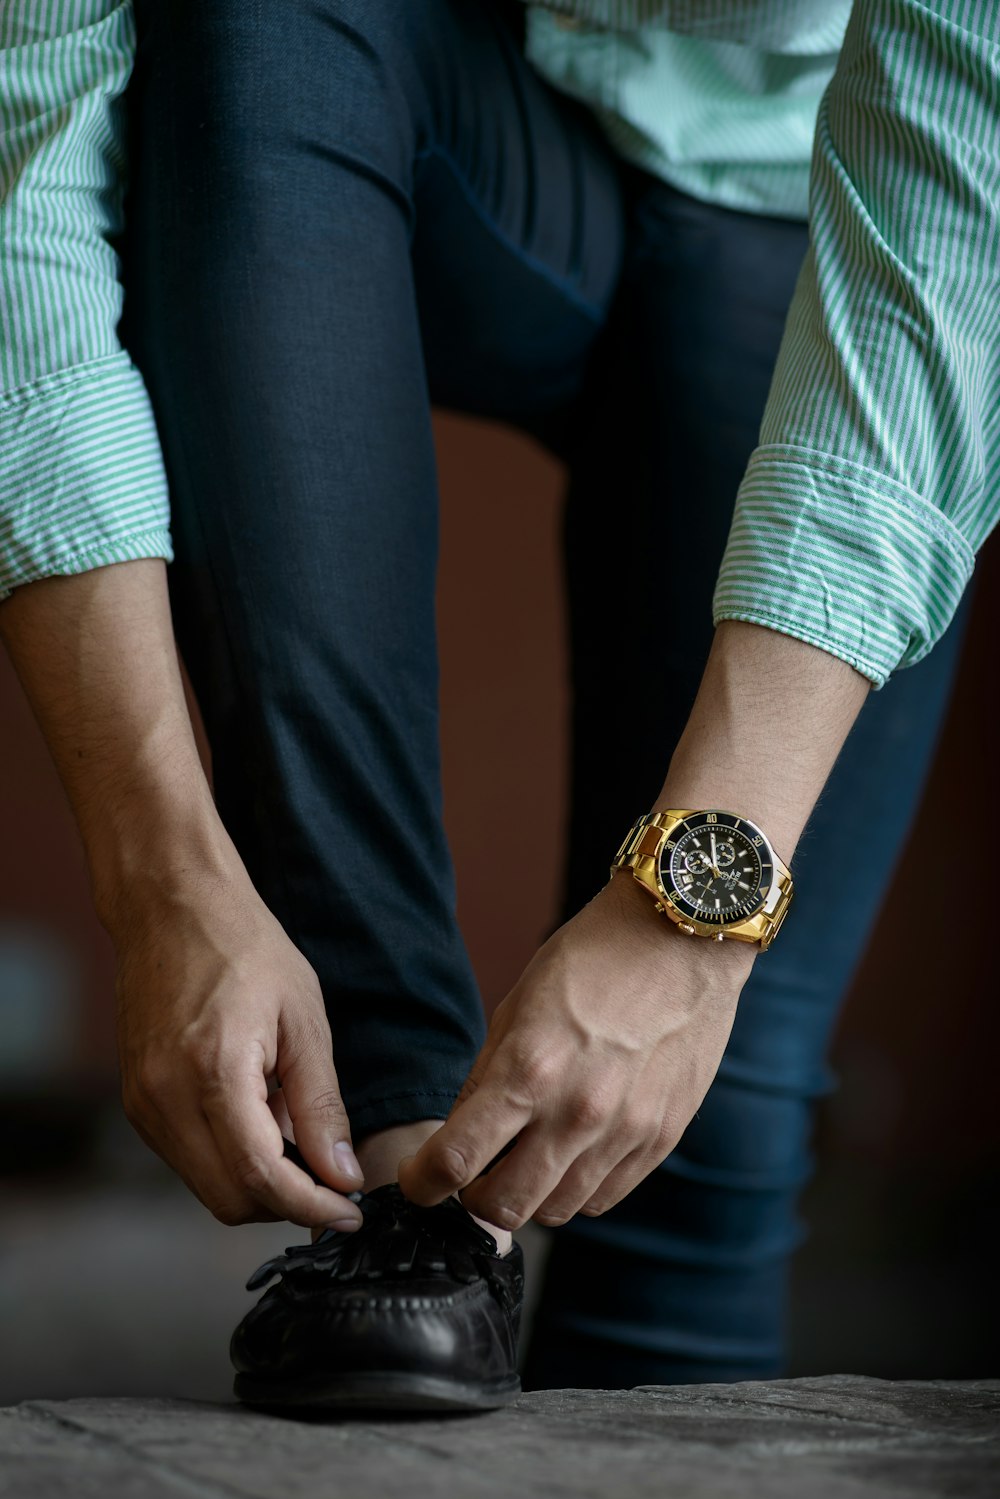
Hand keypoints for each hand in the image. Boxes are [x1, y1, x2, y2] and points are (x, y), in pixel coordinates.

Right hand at [113, 869, 363, 1228]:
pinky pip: (188, 1159)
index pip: (261, 1177)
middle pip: (229, 1199)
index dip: (311, 1207)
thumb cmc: (244, 947)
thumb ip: (321, 1105)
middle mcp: (164, 1098)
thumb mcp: (304, 1020)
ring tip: (300, 1137)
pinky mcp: (137, 1101)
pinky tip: (264, 1120)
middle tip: (334, 1184)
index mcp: (212, 1072)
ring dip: (259, 1183)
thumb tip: (342, 1175)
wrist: (172, 907)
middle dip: (287, 1204)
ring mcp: (143, 1103)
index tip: (349, 1212)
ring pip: (206, 1186)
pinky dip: (232, 1158)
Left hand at [399, 873, 754, 1228]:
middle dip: (473, 1202)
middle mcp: (576, 1113)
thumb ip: (487, 1075)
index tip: (417, 1181)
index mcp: (529, 1070)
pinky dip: (578, 1189)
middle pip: (504, 1207)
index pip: (455, 1160)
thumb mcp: (519, 1005)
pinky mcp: (661, 1138)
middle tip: (471, 1177)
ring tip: (526, 1160)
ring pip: (557, 1211)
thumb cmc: (594, 959)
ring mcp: (624, 1132)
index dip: (422, 1182)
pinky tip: (571, 1154)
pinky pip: (605, 1196)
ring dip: (529, 1196)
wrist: (681, 940)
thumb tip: (460, 1131)